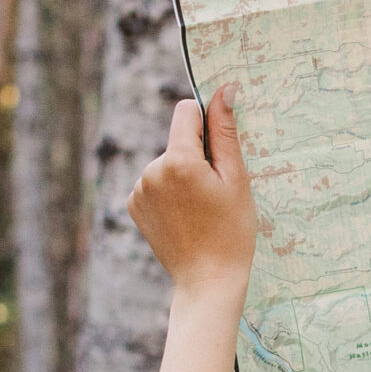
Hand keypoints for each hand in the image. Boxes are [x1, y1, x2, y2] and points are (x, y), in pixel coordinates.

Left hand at [128, 85, 256, 293]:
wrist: (208, 280)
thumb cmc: (232, 231)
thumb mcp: (236, 180)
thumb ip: (226, 133)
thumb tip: (223, 91)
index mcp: (177, 160)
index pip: (186, 112)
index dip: (207, 124)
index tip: (221, 149)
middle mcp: (150, 170)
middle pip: (178, 142)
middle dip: (197, 158)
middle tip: (216, 194)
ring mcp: (138, 189)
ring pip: (167, 164)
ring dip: (183, 177)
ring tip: (201, 210)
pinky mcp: (134, 206)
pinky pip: (155, 185)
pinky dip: (170, 195)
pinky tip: (185, 218)